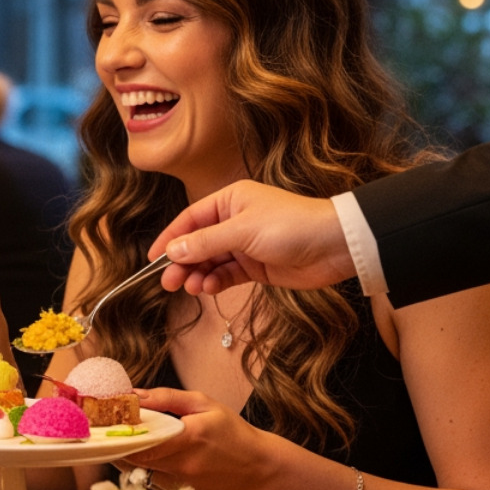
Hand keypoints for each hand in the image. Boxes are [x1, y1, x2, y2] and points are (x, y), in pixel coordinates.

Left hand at [118, 387, 270, 489]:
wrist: (260, 468)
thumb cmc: (233, 432)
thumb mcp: (204, 404)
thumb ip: (167, 398)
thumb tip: (134, 395)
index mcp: (189, 437)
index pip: (142, 441)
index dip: (120, 434)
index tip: (105, 424)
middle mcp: (184, 465)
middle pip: (135, 459)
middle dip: (119, 445)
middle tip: (108, 432)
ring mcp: (183, 485)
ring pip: (141, 473)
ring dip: (130, 459)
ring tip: (125, 443)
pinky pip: (154, 484)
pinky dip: (146, 472)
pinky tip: (149, 459)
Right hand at [146, 180, 355, 294]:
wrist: (337, 246)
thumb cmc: (292, 226)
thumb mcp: (242, 231)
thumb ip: (205, 242)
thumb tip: (171, 252)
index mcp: (229, 201)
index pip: (189, 220)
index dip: (169, 239)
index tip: (152, 259)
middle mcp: (234, 221)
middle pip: (197, 243)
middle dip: (182, 262)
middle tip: (168, 282)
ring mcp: (245, 245)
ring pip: (210, 262)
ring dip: (198, 275)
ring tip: (191, 288)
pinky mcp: (256, 266)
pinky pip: (227, 274)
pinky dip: (215, 282)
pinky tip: (208, 289)